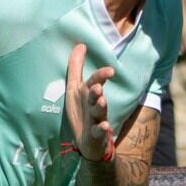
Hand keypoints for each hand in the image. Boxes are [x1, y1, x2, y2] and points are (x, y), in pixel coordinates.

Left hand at [64, 43, 115, 161]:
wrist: (88, 141)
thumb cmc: (82, 111)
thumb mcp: (75, 88)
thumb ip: (76, 67)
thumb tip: (80, 44)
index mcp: (88, 93)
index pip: (95, 81)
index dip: (101, 75)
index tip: (110, 70)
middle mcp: (94, 104)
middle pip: (96, 96)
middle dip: (97, 90)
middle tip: (98, 85)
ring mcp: (96, 119)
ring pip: (99, 112)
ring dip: (100, 106)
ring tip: (101, 101)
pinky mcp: (96, 134)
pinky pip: (99, 131)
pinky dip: (102, 129)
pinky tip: (104, 126)